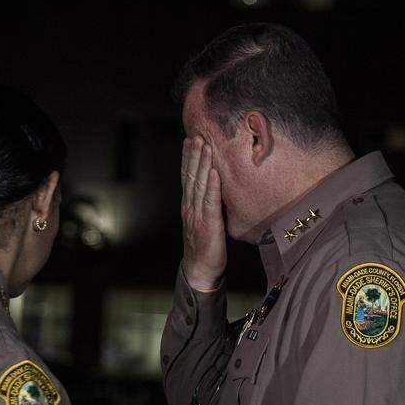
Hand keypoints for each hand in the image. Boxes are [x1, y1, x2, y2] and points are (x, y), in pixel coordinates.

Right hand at [180, 136, 226, 290]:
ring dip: (202, 164)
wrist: (200, 270)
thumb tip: (217, 188)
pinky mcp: (208, 224)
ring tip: (204, 145)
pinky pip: (210, 202)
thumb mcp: (204, 221)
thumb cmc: (205, 246)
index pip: (187, 177)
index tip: (190, 139)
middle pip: (191, 176)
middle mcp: (190, 207)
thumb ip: (207, 205)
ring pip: (198, 185)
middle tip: (197, 134)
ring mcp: (197, 215)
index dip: (188, 158)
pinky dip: (212, 186)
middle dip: (194, 154)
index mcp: (189, 206)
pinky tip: (214, 172)